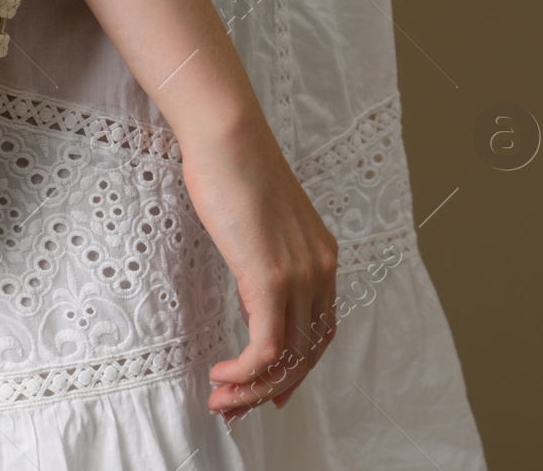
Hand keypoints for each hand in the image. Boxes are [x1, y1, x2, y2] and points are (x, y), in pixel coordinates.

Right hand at [179, 104, 338, 421]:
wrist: (228, 136)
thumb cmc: (232, 165)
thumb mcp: (257, 218)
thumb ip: (262, 249)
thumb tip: (249, 270)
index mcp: (321, 255)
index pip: (319, 328)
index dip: (295, 365)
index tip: (267, 387)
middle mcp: (320, 270)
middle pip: (307, 351)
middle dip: (272, 387)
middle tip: (238, 406)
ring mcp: (299, 276)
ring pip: (287, 357)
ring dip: (252, 388)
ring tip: (222, 399)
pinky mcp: (271, 279)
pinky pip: (266, 347)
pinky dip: (246, 372)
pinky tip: (221, 376)